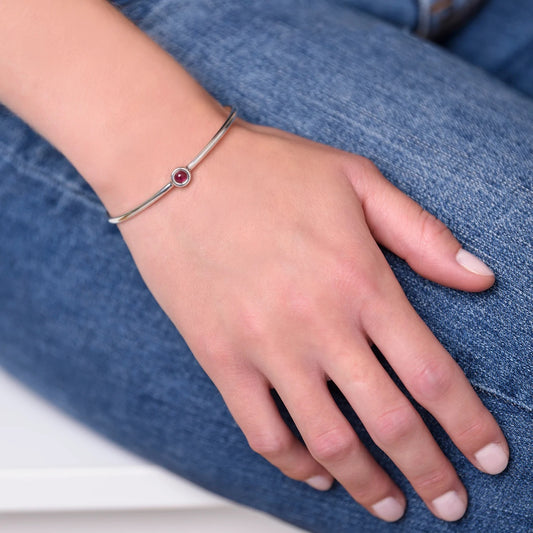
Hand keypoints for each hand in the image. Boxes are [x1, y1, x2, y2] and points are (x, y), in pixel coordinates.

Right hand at [113, 119, 507, 522]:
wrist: (176, 168)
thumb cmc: (267, 169)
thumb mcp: (356, 180)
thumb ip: (421, 232)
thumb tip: (480, 276)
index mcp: (360, 280)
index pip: (432, 375)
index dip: (469, 426)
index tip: (490, 459)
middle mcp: (318, 324)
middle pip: (389, 422)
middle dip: (430, 473)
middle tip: (450, 505)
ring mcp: (265, 346)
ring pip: (328, 442)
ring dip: (367, 485)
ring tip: (390, 505)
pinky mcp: (219, 357)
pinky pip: (262, 430)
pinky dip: (295, 465)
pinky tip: (317, 472)